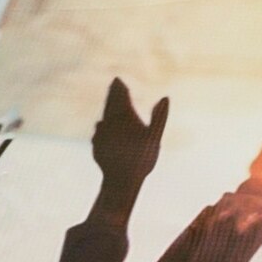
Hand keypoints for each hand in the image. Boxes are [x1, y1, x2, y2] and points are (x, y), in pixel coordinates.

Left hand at [90, 80, 166, 198]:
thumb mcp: (155, 137)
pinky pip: (98, 131)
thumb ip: (159, 116)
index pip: (121, 97)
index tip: (118, 80)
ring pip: (104, 117)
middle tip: (114, 85)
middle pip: (110, 104)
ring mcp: (101, 135)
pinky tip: (102, 125)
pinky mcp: (96, 146)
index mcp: (124, 117)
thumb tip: (165, 97)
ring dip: (107, 109)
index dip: (120, 88)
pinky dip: (102, 125)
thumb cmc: (142, 158)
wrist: (121, 181)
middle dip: (112, 94)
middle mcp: (109, 123)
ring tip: (110, 103)